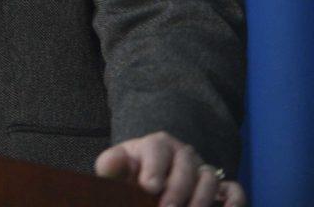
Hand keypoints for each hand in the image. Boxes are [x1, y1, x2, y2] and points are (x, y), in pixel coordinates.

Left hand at [95, 131, 245, 205]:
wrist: (147, 185)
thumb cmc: (131, 178)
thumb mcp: (117, 171)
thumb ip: (112, 167)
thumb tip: (111, 163)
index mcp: (156, 145)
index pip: (158, 149)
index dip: (155, 167)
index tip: (149, 187)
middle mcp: (183, 154)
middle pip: (186, 164)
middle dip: (177, 189)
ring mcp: (203, 170)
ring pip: (209, 178)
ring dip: (200, 198)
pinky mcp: (221, 189)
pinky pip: (234, 190)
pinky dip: (233, 201)